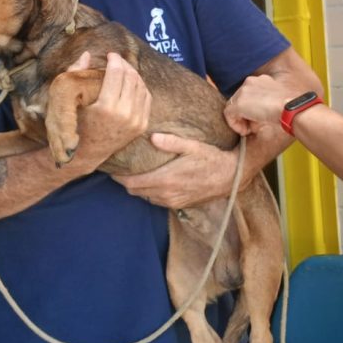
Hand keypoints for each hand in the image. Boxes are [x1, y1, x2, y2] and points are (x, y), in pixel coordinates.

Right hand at [76, 52, 151, 164]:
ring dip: (133, 74)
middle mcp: (125, 115)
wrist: (87, 153)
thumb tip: (87, 54)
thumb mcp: (69, 100)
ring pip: (141, 86)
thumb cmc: (75, 124)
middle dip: (125, 64)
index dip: (115, 60)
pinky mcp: (142, 125)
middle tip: (117, 60)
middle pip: (132, 78)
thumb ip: (75, 74)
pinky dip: (140, 87)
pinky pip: (147, 98)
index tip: (110, 55)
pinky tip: (131, 83)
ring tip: (123, 69)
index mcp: (107, 108)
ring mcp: (136, 122)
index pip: (117, 74)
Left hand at [114, 134, 238, 209]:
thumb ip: (171, 142)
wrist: (231, 177)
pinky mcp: (179, 205)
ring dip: (138, 188)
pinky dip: (149, 192)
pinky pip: (156, 201)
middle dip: (125, 182)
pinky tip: (151, 182)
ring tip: (134, 175)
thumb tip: (152, 137)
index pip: (132, 183)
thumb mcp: (193, 146)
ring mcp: (172, 202)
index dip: (119, 177)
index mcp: (165, 179)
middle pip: (134, 192)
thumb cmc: (212, 159)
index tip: (112, 169)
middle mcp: (166, 194)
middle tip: (120, 170)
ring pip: (145, 197)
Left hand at [223, 74, 296, 135]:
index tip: (259, 119)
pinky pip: (229, 115)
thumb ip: (264, 104)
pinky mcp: (238, 103)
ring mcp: (242, 91)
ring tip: (251, 129)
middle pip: (240, 101)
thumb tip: (254, 117)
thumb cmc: (288, 108)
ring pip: (233, 107)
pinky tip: (246, 131)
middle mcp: (250, 81)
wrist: (289, 108)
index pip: (249, 94)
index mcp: (261, 79)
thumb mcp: (276, 102)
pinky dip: (235, 125)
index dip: (252, 109)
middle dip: (245, 115)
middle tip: (254, 126)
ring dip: (241, 120)